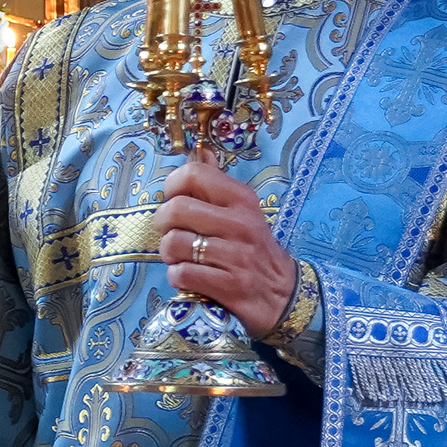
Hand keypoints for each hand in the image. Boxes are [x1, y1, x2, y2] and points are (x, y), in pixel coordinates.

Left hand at [159, 161, 295, 337]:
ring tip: (181, 257)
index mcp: (242, 200)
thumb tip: (200, 152)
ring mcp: (236, 256)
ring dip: (169, 254)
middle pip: (175, 209)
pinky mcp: (229, 286)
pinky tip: (189, 276)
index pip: (192, 175)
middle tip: (172, 233)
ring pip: (174, 243)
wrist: (283, 294)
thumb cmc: (253, 249)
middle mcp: (240, 224)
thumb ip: (217, 184)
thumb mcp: (242, 211)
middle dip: (162, 224)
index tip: (174, 201)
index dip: (171, 188)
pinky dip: (178, 276)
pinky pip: (182, 274)